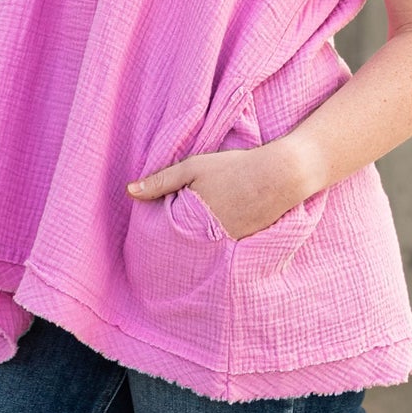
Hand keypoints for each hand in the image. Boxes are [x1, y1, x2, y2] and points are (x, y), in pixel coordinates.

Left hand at [126, 136, 320, 240]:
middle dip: (182, 238)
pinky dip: (222, 236)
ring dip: (202, 238)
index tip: (154, 230)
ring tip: (206, 222)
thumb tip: (129, 191)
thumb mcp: (194, 167)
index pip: (169, 233)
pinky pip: (227, 244)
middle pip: (188, 243)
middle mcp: (212, 239)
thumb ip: (161, 181)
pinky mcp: (248, 243)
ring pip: (208, 245)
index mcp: (195, 222)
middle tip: (179, 230)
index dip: (162, 229)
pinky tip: (226, 222)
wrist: (282, 174)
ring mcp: (232, 244)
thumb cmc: (235, 167)